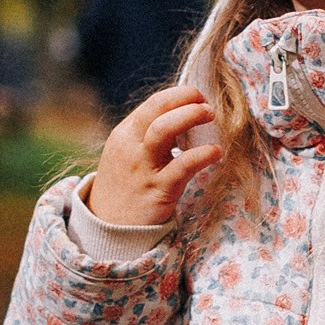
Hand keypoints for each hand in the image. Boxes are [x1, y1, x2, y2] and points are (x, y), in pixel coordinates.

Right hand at [89, 83, 220, 227]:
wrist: (109, 228)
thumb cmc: (126, 186)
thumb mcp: (127, 154)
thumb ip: (148, 135)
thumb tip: (183, 113)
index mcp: (125, 134)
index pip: (153, 103)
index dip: (179, 96)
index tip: (198, 97)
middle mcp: (131, 147)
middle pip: (156, 109)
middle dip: (184, 98)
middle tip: (206, 102)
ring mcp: (143, 168)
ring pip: (163, 130)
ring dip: (190, 116)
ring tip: (210, 115)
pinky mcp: (157, 190)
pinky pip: (182, 166)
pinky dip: (202, 154)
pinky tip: (215, 151)